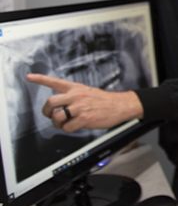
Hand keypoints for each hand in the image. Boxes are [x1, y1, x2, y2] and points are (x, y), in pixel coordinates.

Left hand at [26, 73, 143, 132]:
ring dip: (58, 123)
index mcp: (76, 88)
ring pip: (57, 116)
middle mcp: (76, 96)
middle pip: (50, 101)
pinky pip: (67, 127)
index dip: (40, 79)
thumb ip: (74, 95)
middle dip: (46, 111)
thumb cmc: (105, 100)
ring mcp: (79, 107)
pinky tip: (76, 126)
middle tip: (50, 115)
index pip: (55, 81)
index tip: (29, 76)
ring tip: (65, 123)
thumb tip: (61, 105)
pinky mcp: (84, 118)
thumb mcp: (88, 91)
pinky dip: (69, 129)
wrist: (120, 105)